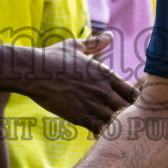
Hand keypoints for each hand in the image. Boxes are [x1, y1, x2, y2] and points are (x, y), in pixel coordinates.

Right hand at [22, 35, 139, 134]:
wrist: (33, 72)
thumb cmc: (53, 57)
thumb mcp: (76, 46)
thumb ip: (95, 44)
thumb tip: (109, 35)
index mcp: (105, 74)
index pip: (133, 92)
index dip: (134, 101)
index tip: (128, 104)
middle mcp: (103, 90)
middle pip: (129, 109)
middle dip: (129, 116)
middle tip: (124, 120)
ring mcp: (92, 104)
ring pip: (116, 121)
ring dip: (116, 125)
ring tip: (113, 128)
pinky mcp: (79, 116)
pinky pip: (99, 130)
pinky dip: (102, 133)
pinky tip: (98, 132)